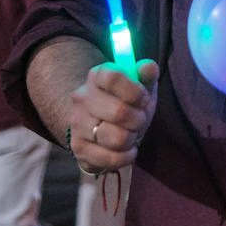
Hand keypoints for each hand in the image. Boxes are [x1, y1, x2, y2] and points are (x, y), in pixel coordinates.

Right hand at [68, 58, 159, 173]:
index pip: (113, 78)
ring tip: (131, 135)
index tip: (143, 98)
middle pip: (119, 112)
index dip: (136, 91)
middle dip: (138, 119)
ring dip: (132, 138)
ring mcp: (77, 124)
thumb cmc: (128, 103)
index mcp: (97, 76)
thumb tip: (148, 67)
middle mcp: (82, 98)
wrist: (105, 126)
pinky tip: (127, 150)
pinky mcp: (79, 148)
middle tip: (139, 120)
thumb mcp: (141, 86)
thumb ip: (147, 74)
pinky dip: (126, 156)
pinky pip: (111, 158)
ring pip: (116, 138)